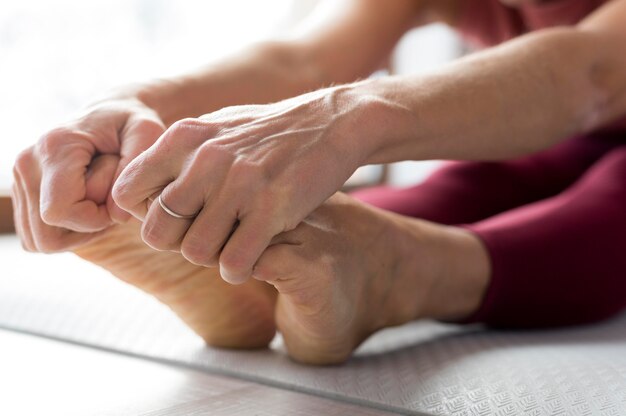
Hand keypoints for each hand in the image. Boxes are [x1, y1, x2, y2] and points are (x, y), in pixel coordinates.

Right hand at [12, 98, 164, 251]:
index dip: (95, 219)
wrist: (112, 112)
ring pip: (39, 239)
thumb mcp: (147, 133)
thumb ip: (133, 169)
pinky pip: (37, 236)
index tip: (117, 201)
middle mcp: (27, 163)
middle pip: (46, 233)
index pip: (60, 210)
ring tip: (101, 203)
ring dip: (76, 232)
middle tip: (111, 205)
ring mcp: (19, 178)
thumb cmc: (132, 123)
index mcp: (55, 147)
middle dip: (85, 229)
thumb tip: (116, 216)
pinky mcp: (22, 191)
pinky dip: (66, 231)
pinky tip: (89, 208)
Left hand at [112, 86, 370, 283]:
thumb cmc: (268, 131)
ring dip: (211, 258)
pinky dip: (239, 269)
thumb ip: (175, 154)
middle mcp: (206, 159)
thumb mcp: (214, 126)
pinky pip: (234, 263)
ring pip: (196, 252)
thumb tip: (135, 188)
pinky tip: (250, 256)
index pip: (128, 192)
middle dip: (177, 243)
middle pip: (158, 231)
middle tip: (202, 237)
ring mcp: (240, 185)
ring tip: (229, 245)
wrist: (330, 123)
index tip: (172, 218)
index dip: (144, 214)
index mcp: (184, 137)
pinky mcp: (272, 209)